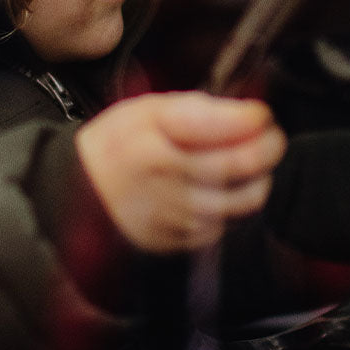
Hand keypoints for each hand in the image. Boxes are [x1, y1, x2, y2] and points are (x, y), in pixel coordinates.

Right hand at [74, 92, 285, 252]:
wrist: (78, 193)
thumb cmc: (116, 145)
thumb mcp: (146, 110)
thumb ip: (197, 108)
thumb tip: (247, 112)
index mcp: (154, 142)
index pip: (221, 129)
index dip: (252, 120)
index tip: (261, 114)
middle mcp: (164, 182)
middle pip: (238, 166)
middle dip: (266, 148)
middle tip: (270, 138)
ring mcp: (172, 216)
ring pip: (240, 202)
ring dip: (256, 181)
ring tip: (248, 165)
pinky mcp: (176, 241)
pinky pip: (221, 225)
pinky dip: (229, 207)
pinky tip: (216, 190)